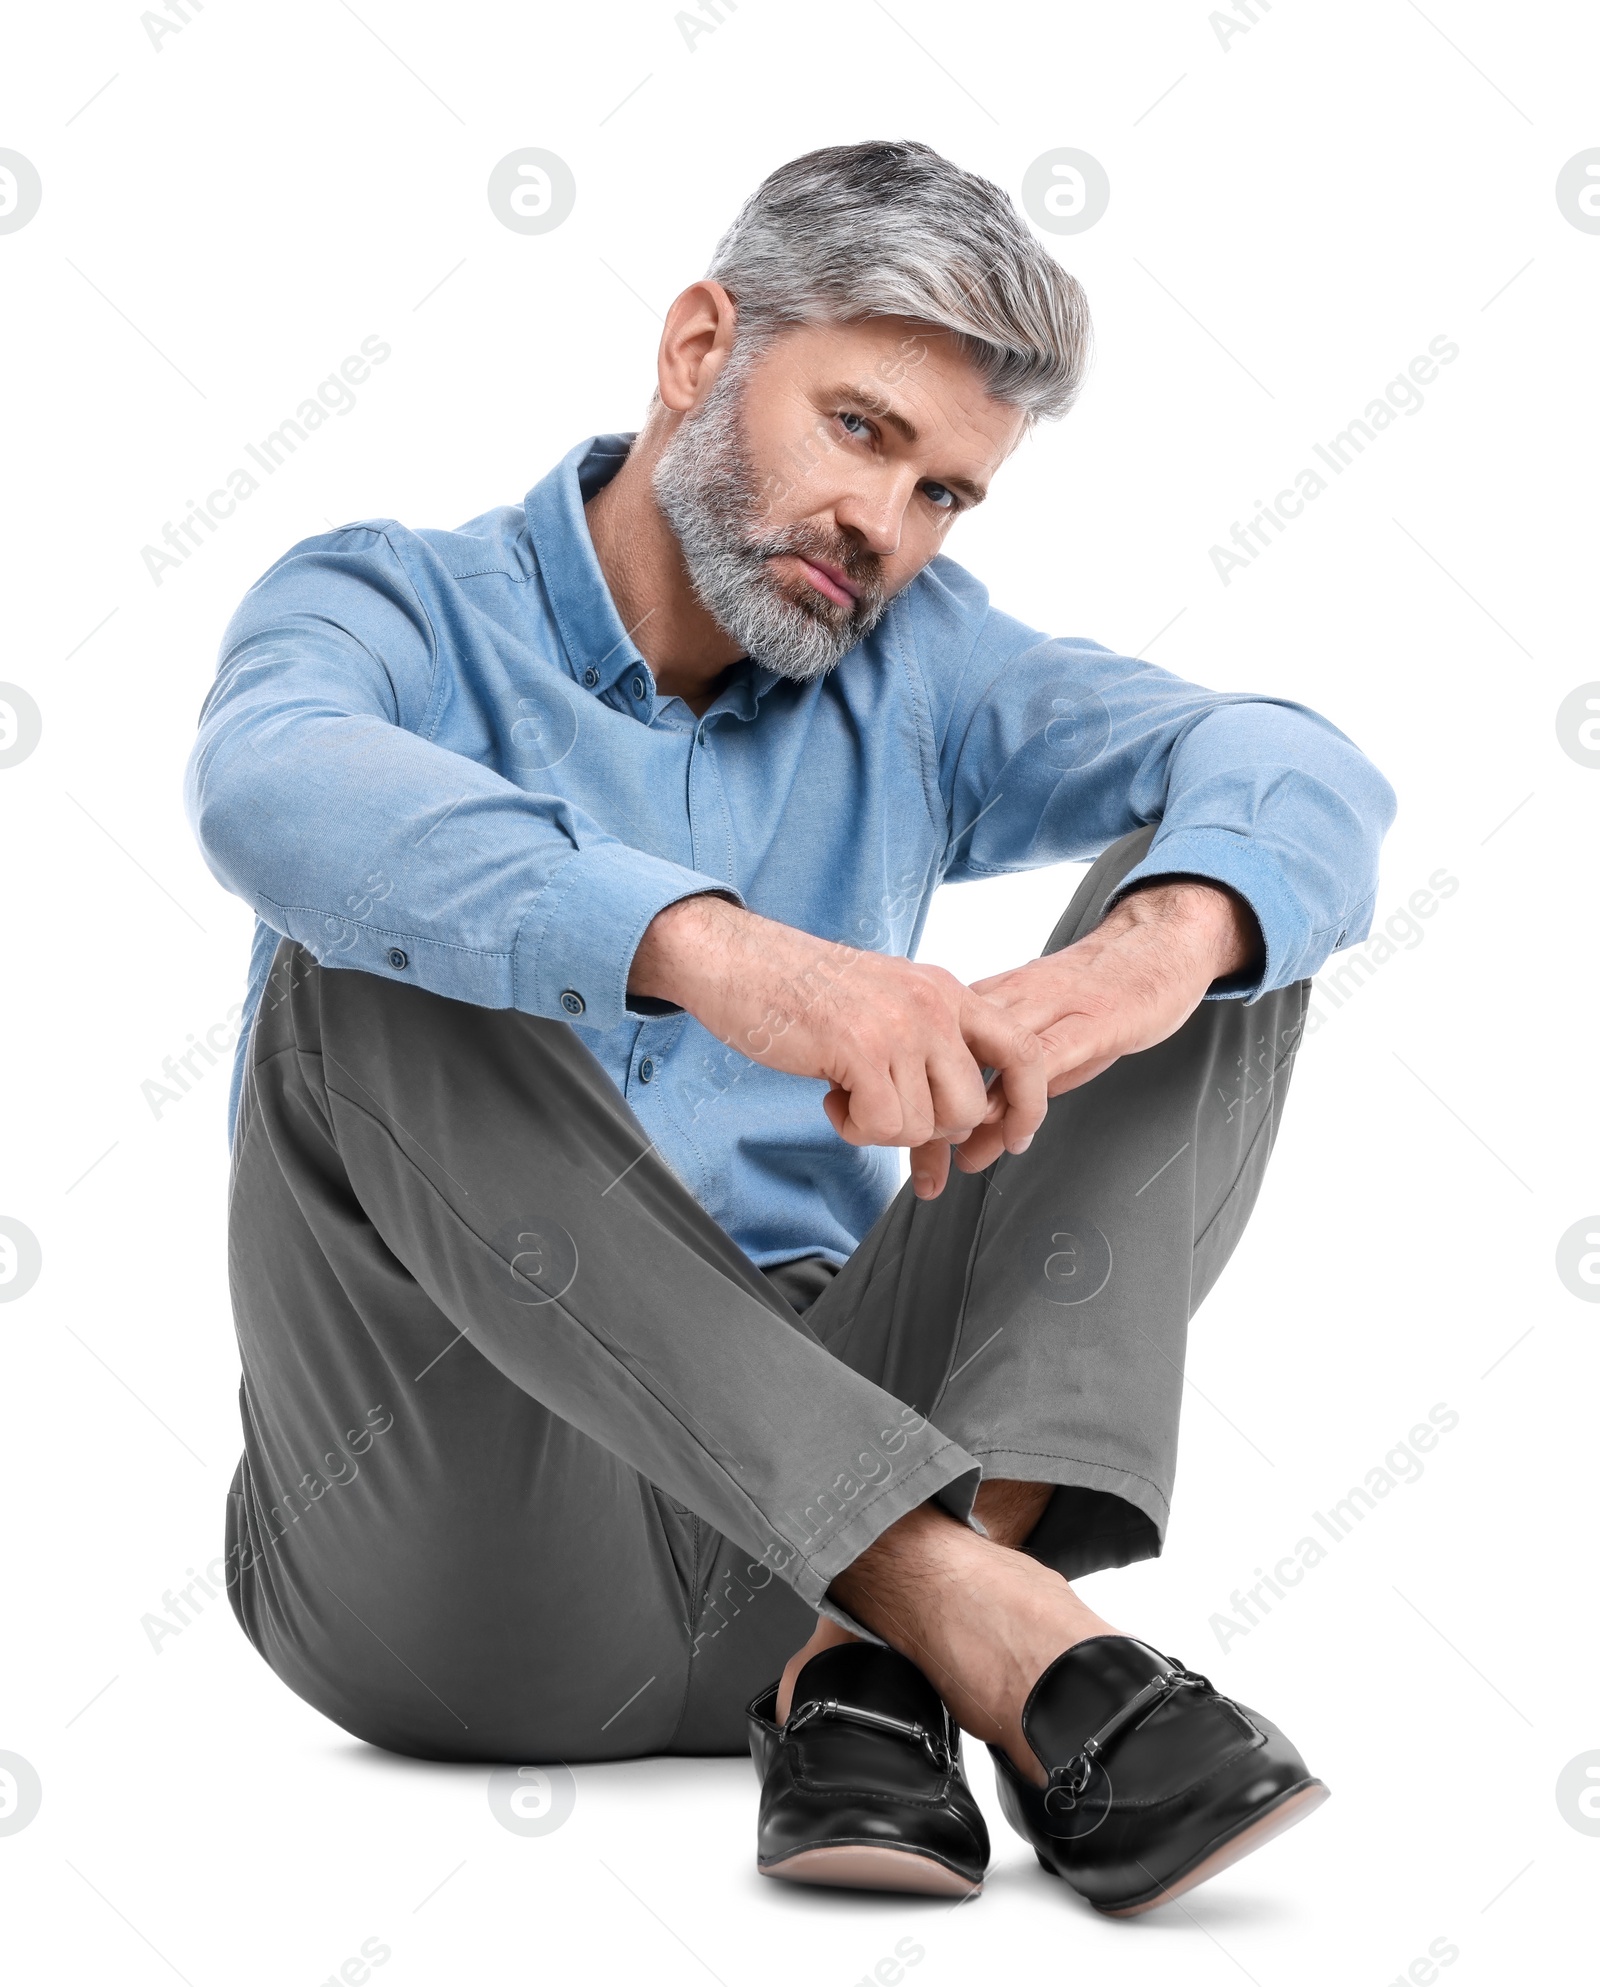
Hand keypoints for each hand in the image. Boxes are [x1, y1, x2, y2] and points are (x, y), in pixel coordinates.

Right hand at [629, 896, 1047, 1186]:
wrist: (738, 961)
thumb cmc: (802, 991)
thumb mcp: (887, 1005)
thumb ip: (930, 1049)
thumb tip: (960, 1123)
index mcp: (946, 990)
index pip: (1023, 1051)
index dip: (1027, 1104)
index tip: (1010, 1139)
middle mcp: (933, 1004)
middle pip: (970, 1107)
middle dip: (928, 1129)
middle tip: (885, 1111)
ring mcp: (901, 1026)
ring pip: (925, 1125)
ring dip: (882, 1128)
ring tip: (849, 1094)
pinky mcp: (862, 1050)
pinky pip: (884, 1127)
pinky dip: (854, 1128)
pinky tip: (832, 1096)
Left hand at [934, 880, 1262, 1177]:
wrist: (1159, 941)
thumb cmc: (1101, 991)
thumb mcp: (1043, 1032)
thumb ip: (1007, 1079)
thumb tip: (975, 1137)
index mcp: (991, 994)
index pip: (936, 1045)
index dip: (917, 1096)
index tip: (909, 1144)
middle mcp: (1010, 994)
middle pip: (953, 1053)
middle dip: (933, 1112)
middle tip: (925, 1165)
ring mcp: (1049, 1004)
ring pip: (991, 1056)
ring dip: (971, 1110)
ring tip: (963, 1157)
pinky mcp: (1089, 1019)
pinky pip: (1045, 1059)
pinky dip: (1024, 1097)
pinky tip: (1017, 1131)